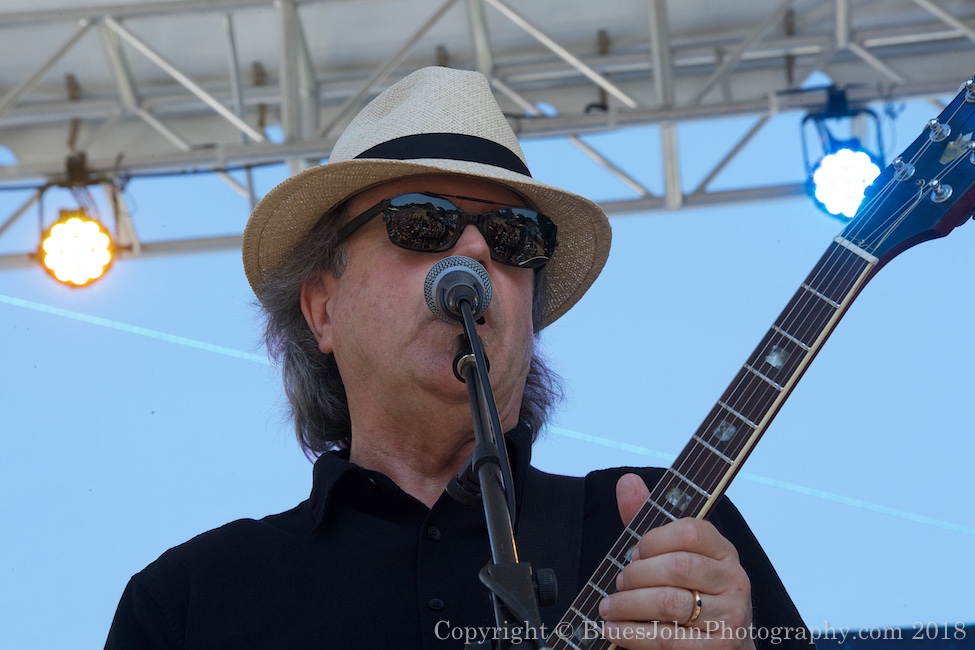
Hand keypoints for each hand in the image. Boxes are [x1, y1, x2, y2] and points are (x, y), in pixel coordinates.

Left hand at [596, 473, 755, 648]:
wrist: (724, 646)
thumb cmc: (694, 596)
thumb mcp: (676, 557)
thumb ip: (650, 522)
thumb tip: (627, 481)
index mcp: (725, 553)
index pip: (693, 531)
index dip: (654, 539)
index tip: (634, 552)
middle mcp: (734, 582)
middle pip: (677, 567)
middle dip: (636, 574)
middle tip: (618, 583)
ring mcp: (729, 618)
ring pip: (668, 603)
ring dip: (628, 604)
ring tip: (609, 606)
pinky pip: (666, 639)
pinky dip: (633, 633)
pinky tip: (616, 629)